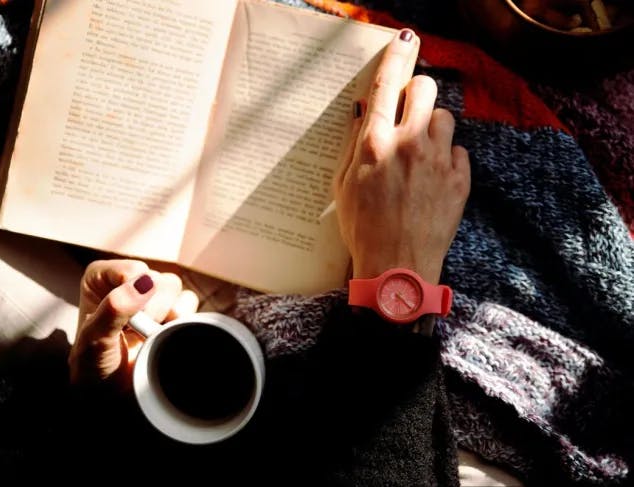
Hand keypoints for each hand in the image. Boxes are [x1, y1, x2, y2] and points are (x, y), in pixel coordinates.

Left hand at [68, 259, 197, 391]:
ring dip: (166, 316)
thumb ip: (114, 309)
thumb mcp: (94, 341)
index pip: (131, 270)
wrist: (111, 396)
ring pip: (174, 288)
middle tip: (134, 333)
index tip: (123, 323)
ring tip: (148, 335)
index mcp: (101, 278)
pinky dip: (181, 321)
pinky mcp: (170, 309)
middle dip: (150, 311)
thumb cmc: (93, 368)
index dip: (133, 297)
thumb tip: (144, 282)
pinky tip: (163, 335)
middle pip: (157, 279)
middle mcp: (126, 281)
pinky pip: (189, 301)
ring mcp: (151, 295)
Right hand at [334, 29, 470, 283]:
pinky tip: (433, 179)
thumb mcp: (342, 186)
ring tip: (419, 154)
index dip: (397, 55)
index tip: (405, 39)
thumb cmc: (362, 230)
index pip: (387, 84)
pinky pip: (458, 151)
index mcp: (374, 144)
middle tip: (408, 110)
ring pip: (444, 117)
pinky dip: (447, 158)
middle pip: (424, 88)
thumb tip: (365, 111)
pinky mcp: (460, 181)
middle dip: (416, 92)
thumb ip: (354, 143)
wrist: (397, 269)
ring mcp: (438, 162)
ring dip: (431, 127)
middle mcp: (409, 145)